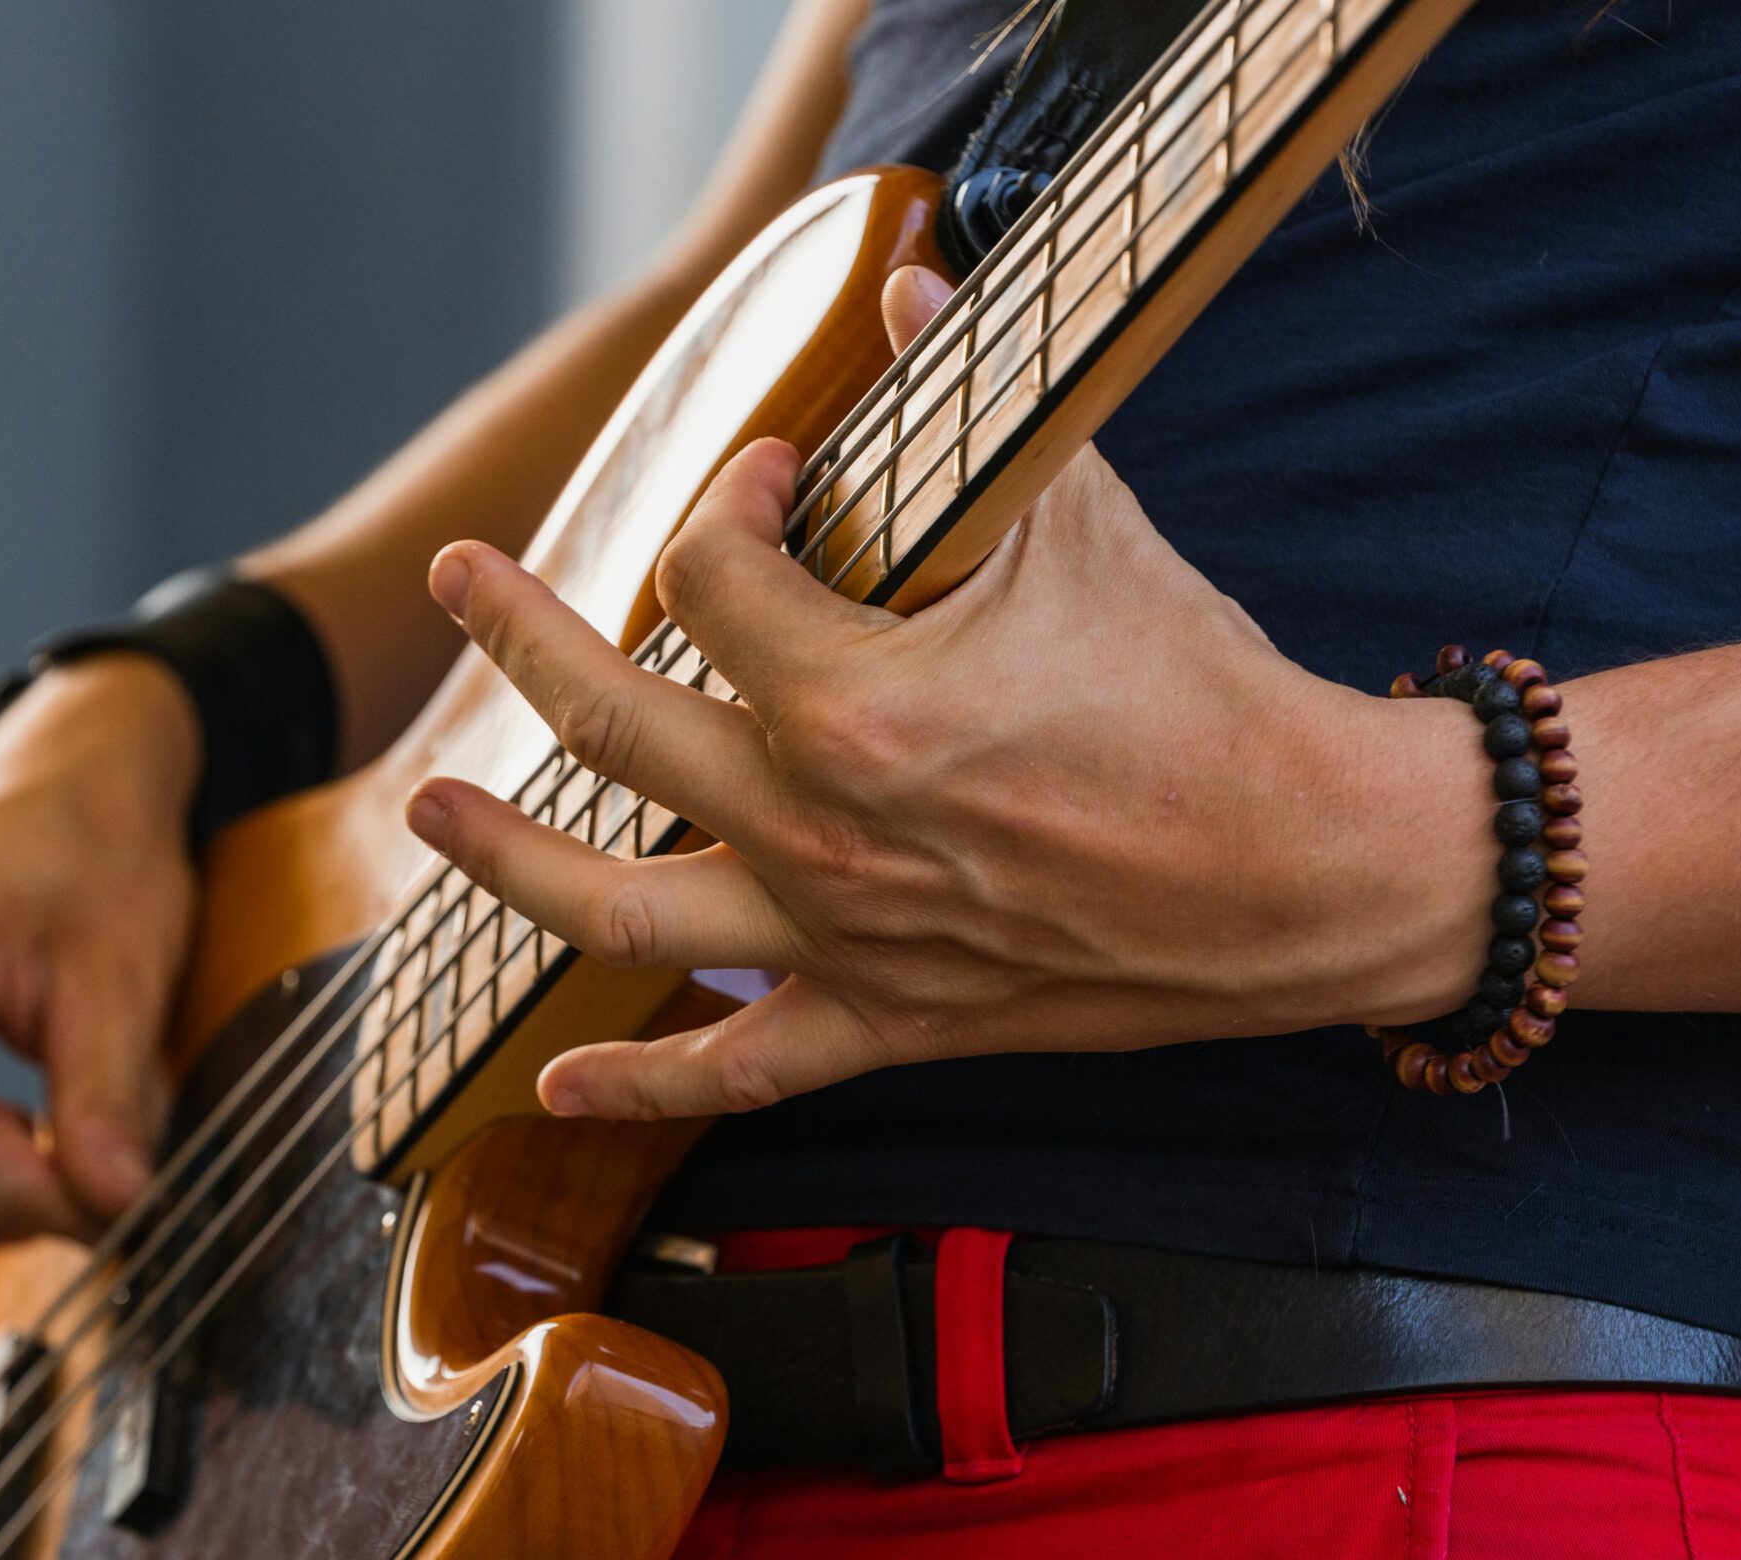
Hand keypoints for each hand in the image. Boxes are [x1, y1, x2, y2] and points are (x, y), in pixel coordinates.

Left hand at [406, 267, 1492, 1121]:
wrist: (1314, 867)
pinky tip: (556, 1088)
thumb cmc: (1203, 690)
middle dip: (521, 639)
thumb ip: (970, 410)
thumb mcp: (1087, 521)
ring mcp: (836, 936)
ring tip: (426, 812)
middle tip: (462, 583)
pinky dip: (640, 1086)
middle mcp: (815, 826)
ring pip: (617, 911)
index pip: (708, 582)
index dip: (714, 507)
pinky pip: (736, 1069)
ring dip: (506, 857)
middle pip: (610, 725)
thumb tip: (909, 289)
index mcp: (852, 701)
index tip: (758, 483)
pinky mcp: (884, 1019)